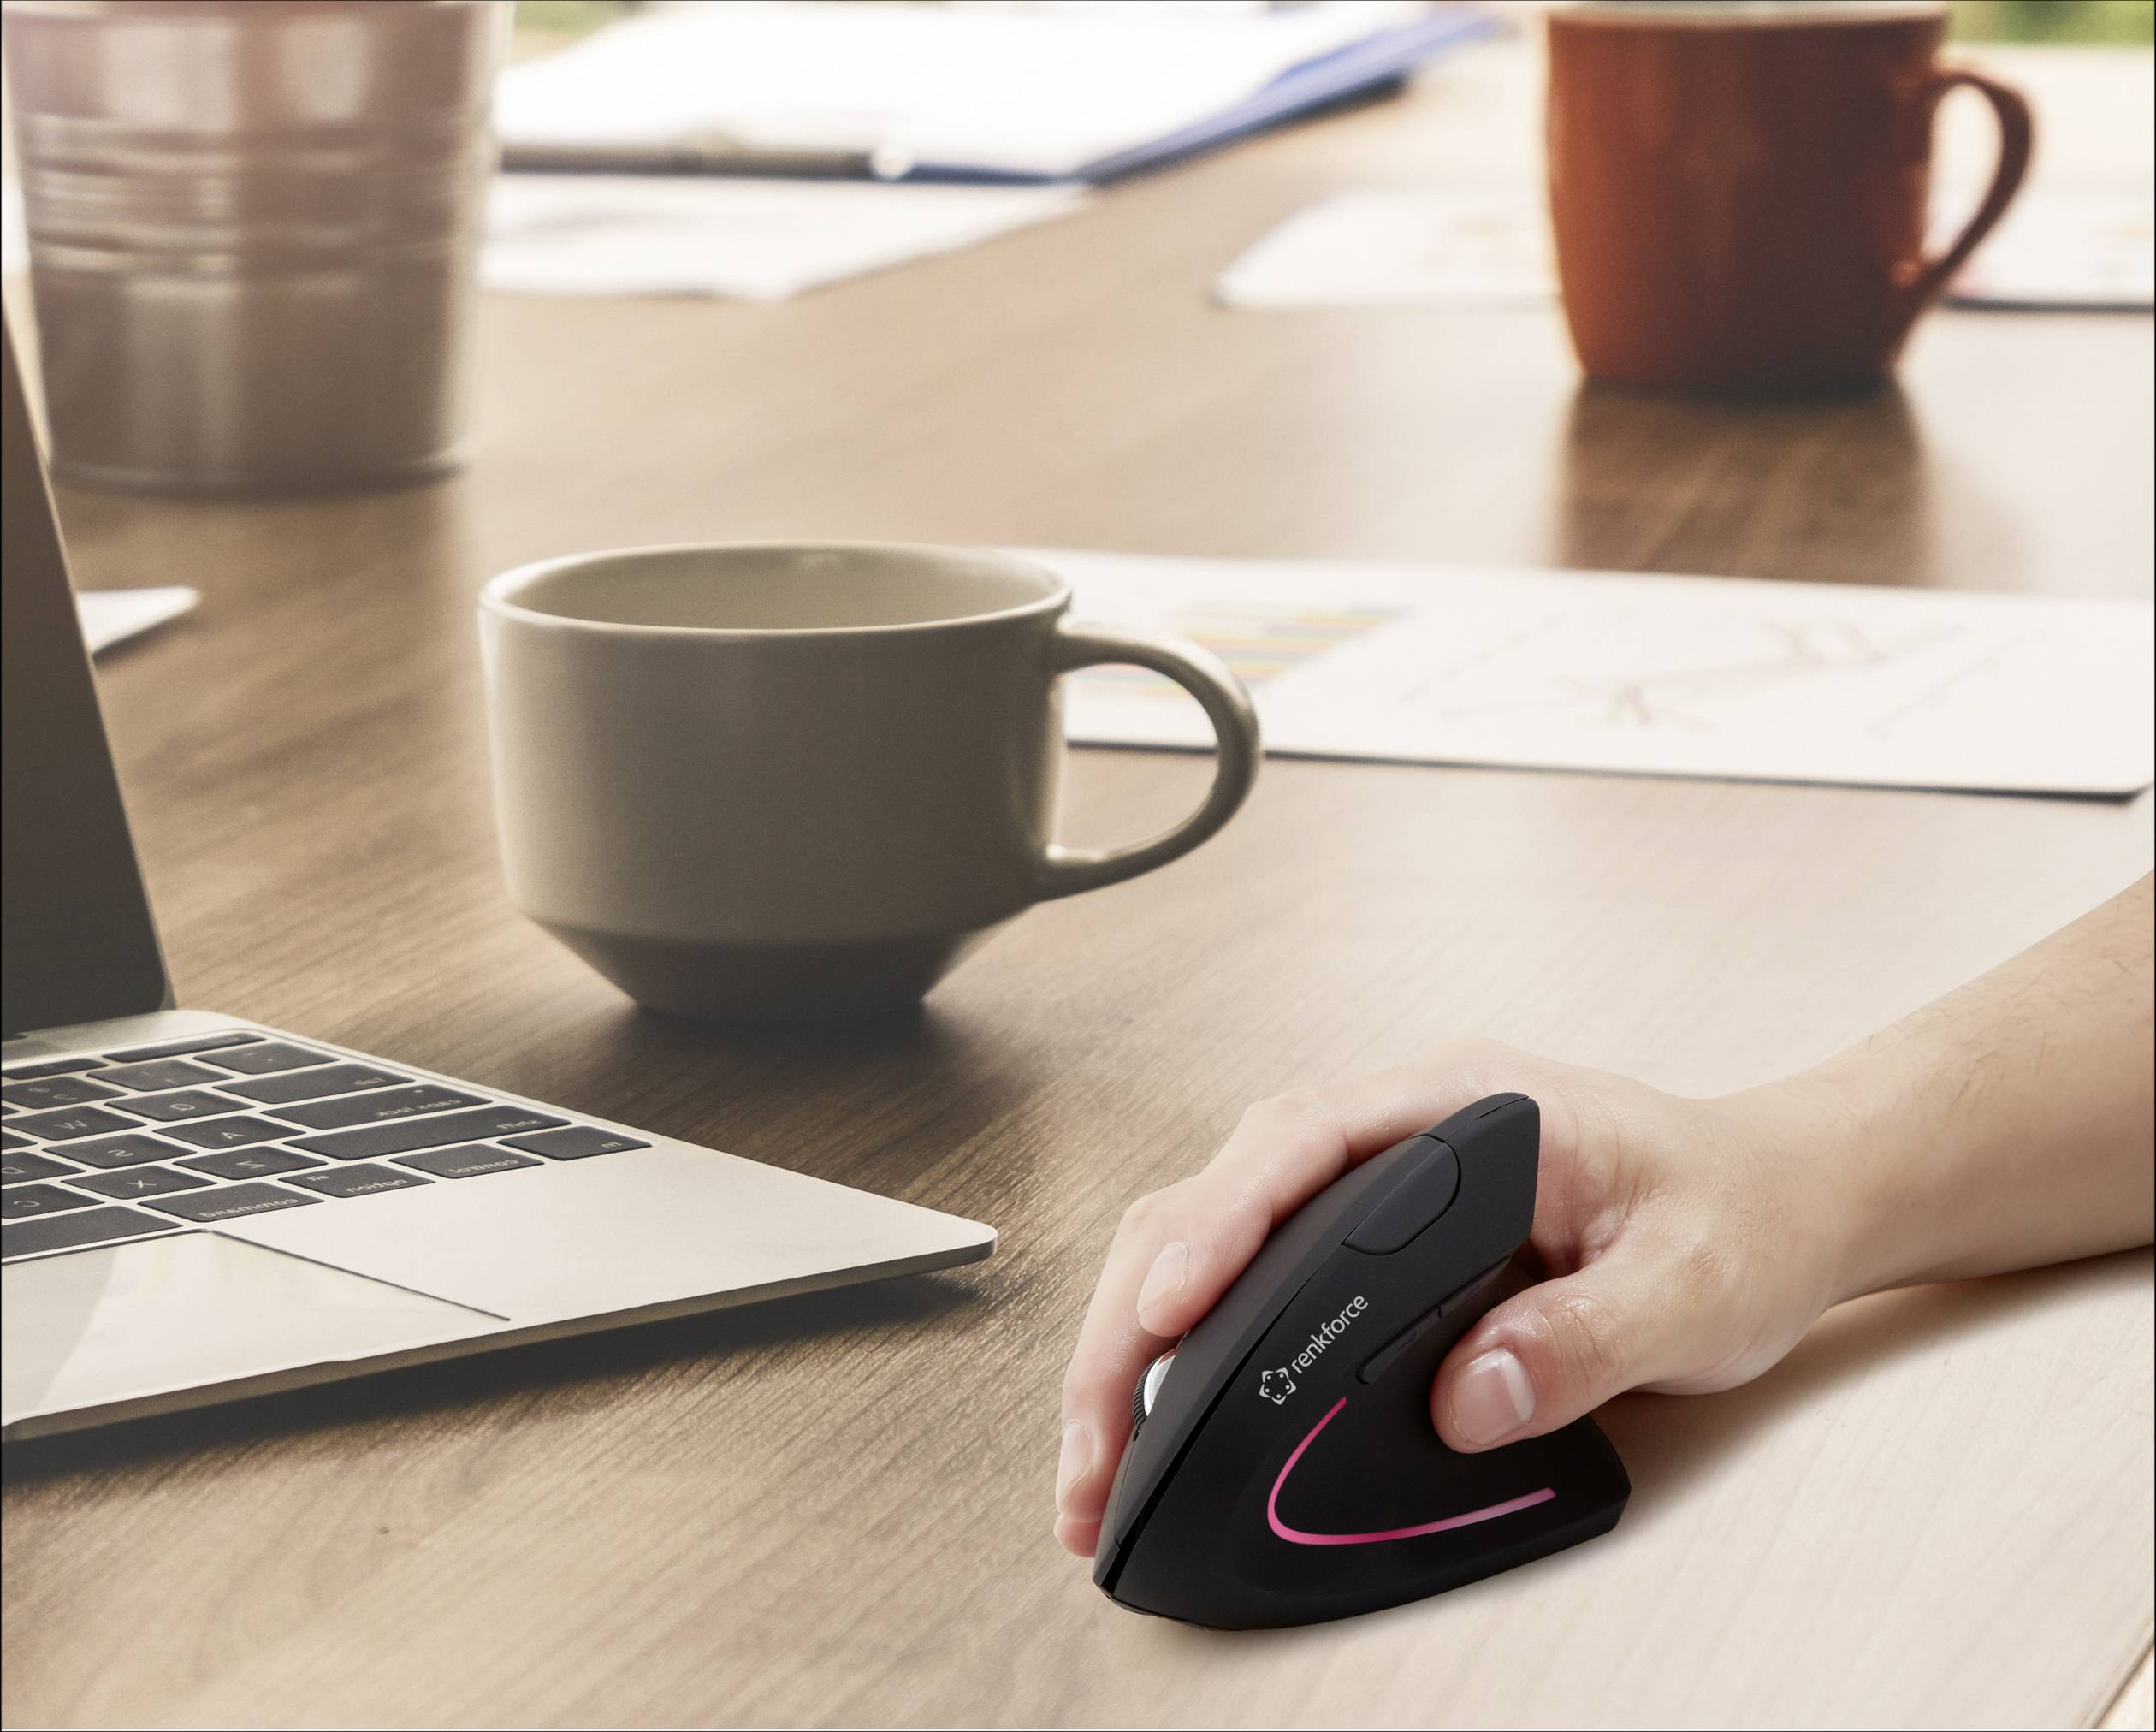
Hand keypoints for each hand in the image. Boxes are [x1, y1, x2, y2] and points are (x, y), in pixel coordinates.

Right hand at [1053, 1040, 1849, 1557]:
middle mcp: (1401, 1127)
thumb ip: (1585, 1336)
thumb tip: (1465, 1399)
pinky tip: (1160, 1407)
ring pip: (1214, 1232)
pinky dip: (1189, 1345)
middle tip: (1097, 1438)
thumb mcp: (1693, 1284)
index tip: (1165, 1314)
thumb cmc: (1737, 1212)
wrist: (1780, 1195)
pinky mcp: (1372, 1234)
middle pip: (1221, 1193)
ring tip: (1097, 1452)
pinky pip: (1253, 1271)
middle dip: (1135, 1314)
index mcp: (1466, 1105)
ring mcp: (1379, 1176)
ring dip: (1138, 1337)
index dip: (1219, 1225)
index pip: (1303, 1140)